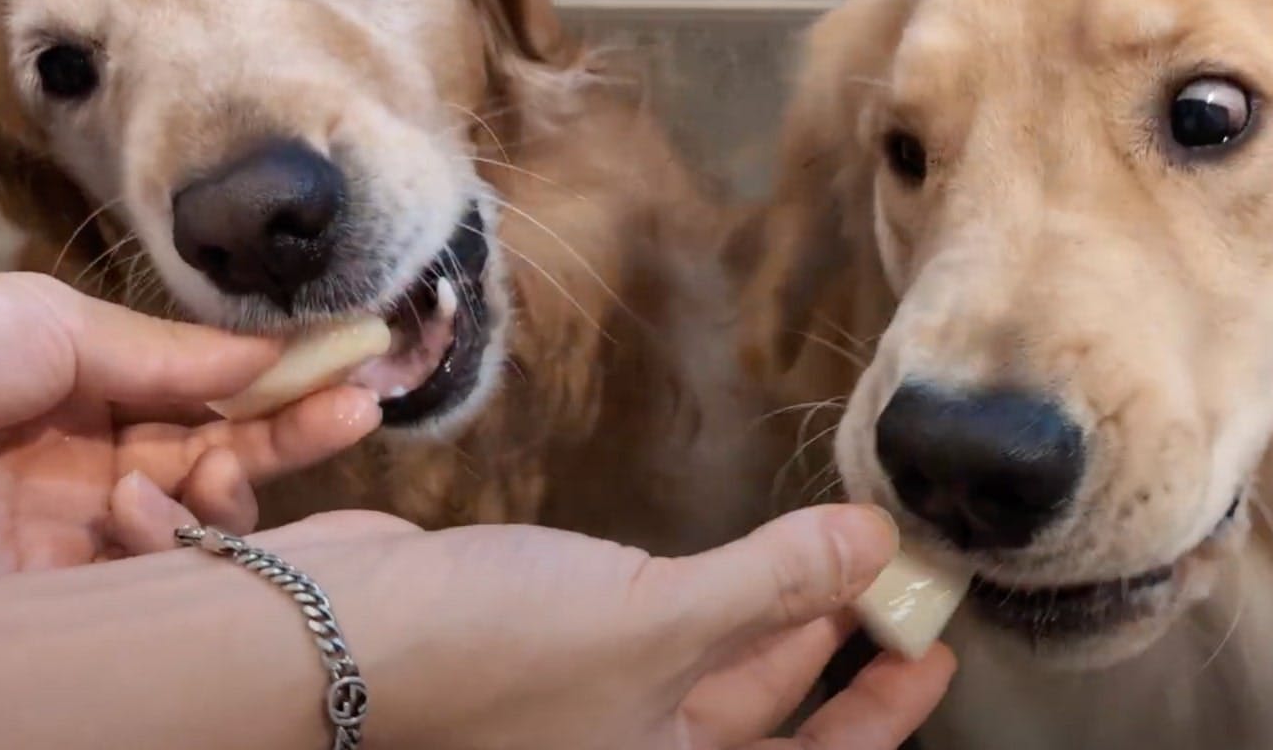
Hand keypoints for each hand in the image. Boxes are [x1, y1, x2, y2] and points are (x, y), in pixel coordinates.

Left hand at [0, 270, 382, 579]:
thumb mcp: (56, 325)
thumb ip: (173, 355)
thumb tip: (273, 352)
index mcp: (89, 387)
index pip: (210, 393)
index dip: (283, 382)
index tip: (358, 368)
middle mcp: (93, 460)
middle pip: (220, 457)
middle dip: (292, 435)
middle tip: (359, 414)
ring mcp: (75, 531)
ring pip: (198, 524)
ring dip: (227, 492)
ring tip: (210, 472)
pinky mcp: (57, 597)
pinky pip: (149, 579)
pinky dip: (173, 546)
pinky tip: (146, 508)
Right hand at [308, 504, 954, 749]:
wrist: (338, 632)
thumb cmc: (499, 655)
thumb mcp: (659, 621)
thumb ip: (775, 582)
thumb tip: (877, 543)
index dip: (883, 714)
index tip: (934, 649)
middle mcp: (641, 749)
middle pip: (769, 709)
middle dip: (839, 645)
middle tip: (898, 583)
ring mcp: (601, 698)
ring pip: (720, 658)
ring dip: (779, 606)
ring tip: (839, 551)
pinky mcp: (566, 641)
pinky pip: (668, 621)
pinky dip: (714, 587)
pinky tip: (743, 549)